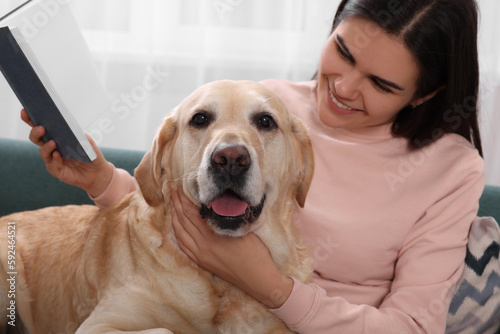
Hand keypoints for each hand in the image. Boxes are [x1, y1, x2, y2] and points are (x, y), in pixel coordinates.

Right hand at [21, 109, 113, 196]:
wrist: (97, 172)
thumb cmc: (90, 154)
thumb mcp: (89, 142)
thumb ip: (81, 135)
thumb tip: (71, 128)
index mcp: (56, 136)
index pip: (40, 127)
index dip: (30, 119)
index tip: (25, 111)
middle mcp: (51, 147)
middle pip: (36, 138)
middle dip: (36, 132)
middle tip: (41, 128)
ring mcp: (52, 159)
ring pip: (43, 152)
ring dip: (46, 147)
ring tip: (53, 143)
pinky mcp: (56, 170)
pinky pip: (53, 165)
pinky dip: (55, 160)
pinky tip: (58, 155)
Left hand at [171, 188, 292, 308]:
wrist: (258, 279)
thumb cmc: (255, 253)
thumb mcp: (243, 229)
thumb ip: (227, 217)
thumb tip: (217, 202)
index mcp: (212, 236)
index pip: (192, 213)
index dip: (184, 199)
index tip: (180, 187)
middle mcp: (202, 247)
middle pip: (183, 221)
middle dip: (177, 204)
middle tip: (173, 191)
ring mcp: (201, 256)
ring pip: (180, 233)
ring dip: (175, 218)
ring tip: (172, 205)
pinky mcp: (202, 263)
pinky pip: (184, 246)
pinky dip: (178, 233)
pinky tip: (177, 226)